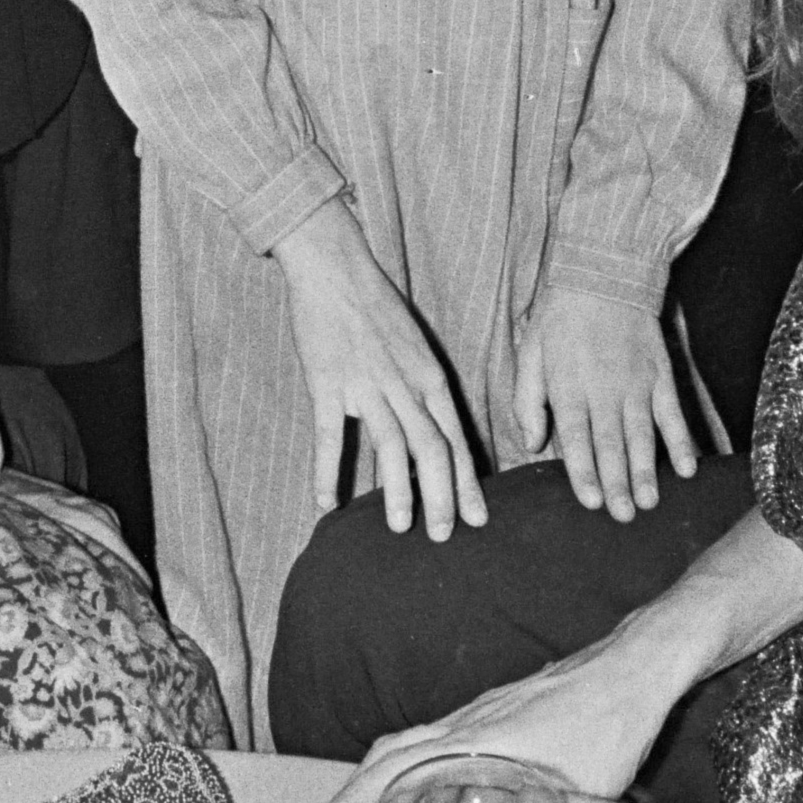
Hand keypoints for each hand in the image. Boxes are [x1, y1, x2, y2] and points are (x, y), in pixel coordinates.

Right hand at [274, 199, 484, 541]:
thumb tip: (435, 432)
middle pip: (431, 448)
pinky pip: (329, 434)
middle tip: (443, 535)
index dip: (467, 481)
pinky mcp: (327, 381)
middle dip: (441, 495)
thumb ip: (424, 389)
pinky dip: (327, 471)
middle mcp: (404, 383)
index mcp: (429, 376)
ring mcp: (366, 383)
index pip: (456, 437)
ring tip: (401, 526)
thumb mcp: (415, 346)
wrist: (336, 267)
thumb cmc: (376, 307)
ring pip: (391, 444)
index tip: (477, 519)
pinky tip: (326, 503)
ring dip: (397, 490)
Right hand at [312, 622, 684, 802]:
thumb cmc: (608, 723)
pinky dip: (419, 759)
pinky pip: (443, 734)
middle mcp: (470, 720)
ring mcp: (484, 711)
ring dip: (386, 770)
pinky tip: (435, 783)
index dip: (357, 792)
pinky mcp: (502, 708)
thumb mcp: (577, 789)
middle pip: (395, 749)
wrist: (633, 668)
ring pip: (417, 739)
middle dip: (356, 783)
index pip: (399, 764)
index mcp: (478, 739)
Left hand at [513, 289, 694, 521]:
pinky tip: (687, 468)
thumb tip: (532, 443)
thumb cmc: (560, 318)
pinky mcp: (661, 375)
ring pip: (643, 435)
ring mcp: (637, 384)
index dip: (584, 471)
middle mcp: (605, 389)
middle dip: (617, 483)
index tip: (591, 501)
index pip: (577, 437)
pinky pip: (673, 414)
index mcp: (569, 386)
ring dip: (646, 471)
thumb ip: (527, 400)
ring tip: (649, 503)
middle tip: (623, 515)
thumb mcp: (530, 353)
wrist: (604, 273)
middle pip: (611, 443)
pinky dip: (681, 442)